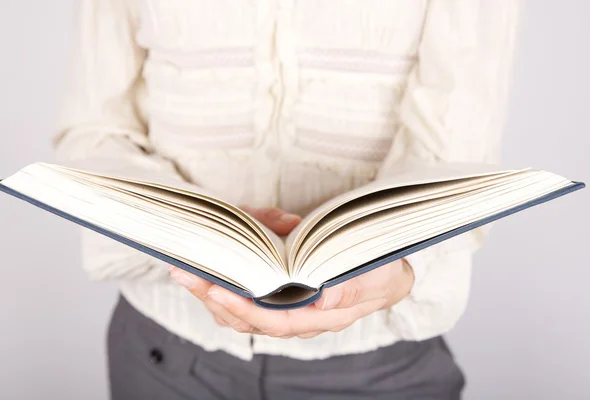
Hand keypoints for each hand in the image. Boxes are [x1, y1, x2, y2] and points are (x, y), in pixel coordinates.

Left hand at [168, 207, 414, 337]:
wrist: (383, 273)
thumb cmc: (378, 272)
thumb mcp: (374, 275)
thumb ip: (350, 287)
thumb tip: (322, 296)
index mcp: (318, 317)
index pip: (274, 321)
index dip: (243, 308)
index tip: (216, 289)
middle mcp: (297, 317)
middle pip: (246, 317)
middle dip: (212, 296)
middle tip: (183, 272)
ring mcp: (286, 307)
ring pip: (240, 309)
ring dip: (211, 290)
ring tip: (186, 269)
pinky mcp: (279, 293)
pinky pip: (246, 294)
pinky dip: (228, 280)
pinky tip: (212, 264)